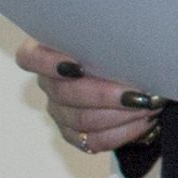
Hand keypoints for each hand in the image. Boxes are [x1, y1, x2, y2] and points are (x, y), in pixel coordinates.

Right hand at [16, 40, 161, 154]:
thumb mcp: (115, 37)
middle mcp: (50, 83)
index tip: (77, 67)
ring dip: (120, 114)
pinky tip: (144, 120)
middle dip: (105, 95)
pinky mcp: (74, 134)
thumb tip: (134, 38)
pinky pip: (94, 140)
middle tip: (138, 93)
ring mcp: (60, 111)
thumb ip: (112, 37)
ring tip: (148, 105)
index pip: (30, 57)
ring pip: (82, 120)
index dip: (48, 64)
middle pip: (65, 93)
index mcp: (49, 52)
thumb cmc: (121, 48)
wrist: (135, 76)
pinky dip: (123, 131)